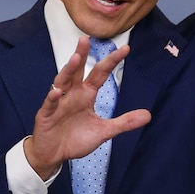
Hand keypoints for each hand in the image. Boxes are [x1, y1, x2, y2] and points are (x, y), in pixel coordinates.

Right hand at [25, 36, 151, 179]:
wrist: (54, 154)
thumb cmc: (75, 139)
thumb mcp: (104, 131)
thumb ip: (124, 122)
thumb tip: (148, 115)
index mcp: (86, 95)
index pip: (100, 74)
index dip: (111, 62)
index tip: (125, 49)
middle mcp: (72, 94)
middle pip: (78, 71)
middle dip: (81, 54)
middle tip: (86, 39)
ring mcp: (58, 103)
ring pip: (62, 82)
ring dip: (68, 70)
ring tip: (75, 58)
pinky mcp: (46, 115)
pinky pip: (49, 104)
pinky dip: (52, 97)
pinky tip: (57, 91)